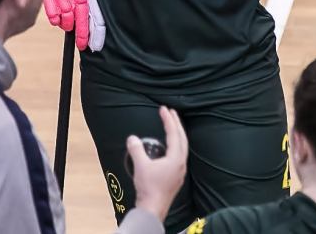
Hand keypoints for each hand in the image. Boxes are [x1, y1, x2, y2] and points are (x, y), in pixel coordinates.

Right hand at [44, 0, 104, 50]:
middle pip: (81, 9)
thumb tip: (93, 17)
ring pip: (66, 9)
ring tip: (68, 26)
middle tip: (83, 44)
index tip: (96, 42)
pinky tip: (57, 20)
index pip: (93, 5)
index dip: (95, 26)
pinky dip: (54, 16)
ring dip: (67, 22)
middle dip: (82, 30)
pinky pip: (50, 6)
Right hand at [127, 106, 187, 223]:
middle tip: (171, 112)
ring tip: (172, 125)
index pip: (174, 134)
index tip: (164, 109)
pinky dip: (176, 144)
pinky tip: (170, 146)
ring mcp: (180, 170)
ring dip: (178, 134)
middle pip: (182, 138)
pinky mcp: (177, 176)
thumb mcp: (140, 165)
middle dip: (176, 124)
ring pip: (183, 146)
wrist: (153, 207)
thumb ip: (136, 149)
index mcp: (175, 158)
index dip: (168, 120)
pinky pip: (180, 154)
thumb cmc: (148, 187)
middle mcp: (181, 163)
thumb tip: (132, 138)